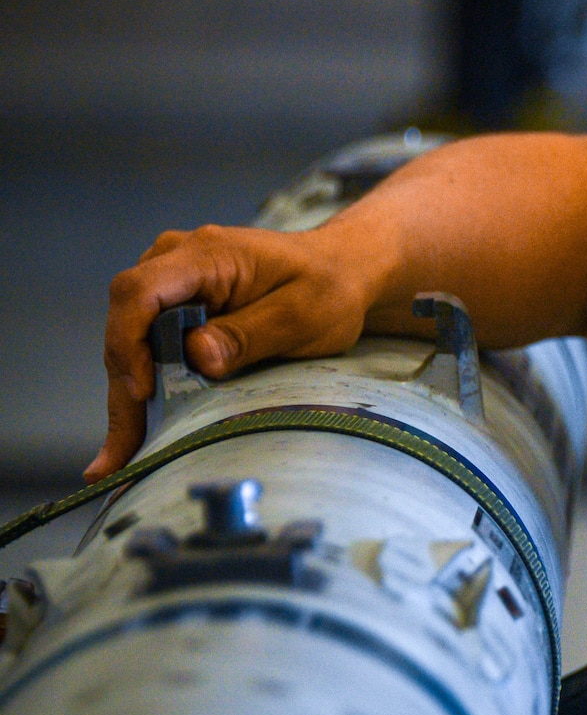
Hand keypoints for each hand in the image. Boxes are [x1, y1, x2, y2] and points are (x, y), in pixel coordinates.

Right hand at [91, 220, 392, 480]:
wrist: (340, 271)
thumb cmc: (327, 289)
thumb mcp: (302, 314)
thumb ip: (249, 334)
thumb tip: (196, 355)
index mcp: (204, 255)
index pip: (140, 292)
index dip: (129, 342)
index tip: (142, 390)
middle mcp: (174, 262)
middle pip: (126, 325)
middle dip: (122, 391)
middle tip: (119, 455)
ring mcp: (170, 283)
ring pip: (131, 343)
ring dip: (126, 399)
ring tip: (118, 460)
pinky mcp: (174, 306)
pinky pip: (147, 347)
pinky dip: (143, 390)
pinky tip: (135, 435)